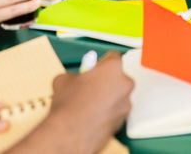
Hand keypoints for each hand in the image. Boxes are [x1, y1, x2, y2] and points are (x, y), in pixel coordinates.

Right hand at [9, 54, 132, 153]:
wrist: (70, 133)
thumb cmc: (69, 105)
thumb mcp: (64, 79)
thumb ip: (75, 75)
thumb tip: (75, 79)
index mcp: (113, 68)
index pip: (112, 57)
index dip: (101, 63)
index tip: (94, 68)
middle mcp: (125, 84)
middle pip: (118, 77)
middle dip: (106, 81)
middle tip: (90, 86)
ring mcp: (125, 104)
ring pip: (118, 96)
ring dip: (107, 98)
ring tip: (88, 104)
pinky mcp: (122, 121)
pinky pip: (116, 111)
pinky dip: (107, 112)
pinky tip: (92, 116)